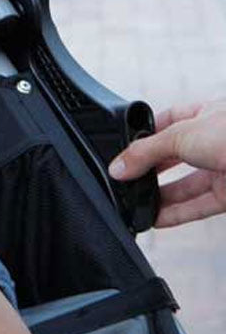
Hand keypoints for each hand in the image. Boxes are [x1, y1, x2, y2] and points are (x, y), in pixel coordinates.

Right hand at [109, 99, 225, 226]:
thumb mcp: (180, 136)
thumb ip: (146, 153)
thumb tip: (117, 167)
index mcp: (203, 114)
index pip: (165, 122)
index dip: (143, 135)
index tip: (122, 152)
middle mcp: (213, 141)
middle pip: (173, 157)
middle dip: (150, 170)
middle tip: (125, 182)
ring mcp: (223, 168)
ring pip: (185, 185)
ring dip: (161, 196)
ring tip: (135, 205)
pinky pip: (198, 206)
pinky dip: (177, 213)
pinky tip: (156, 219)